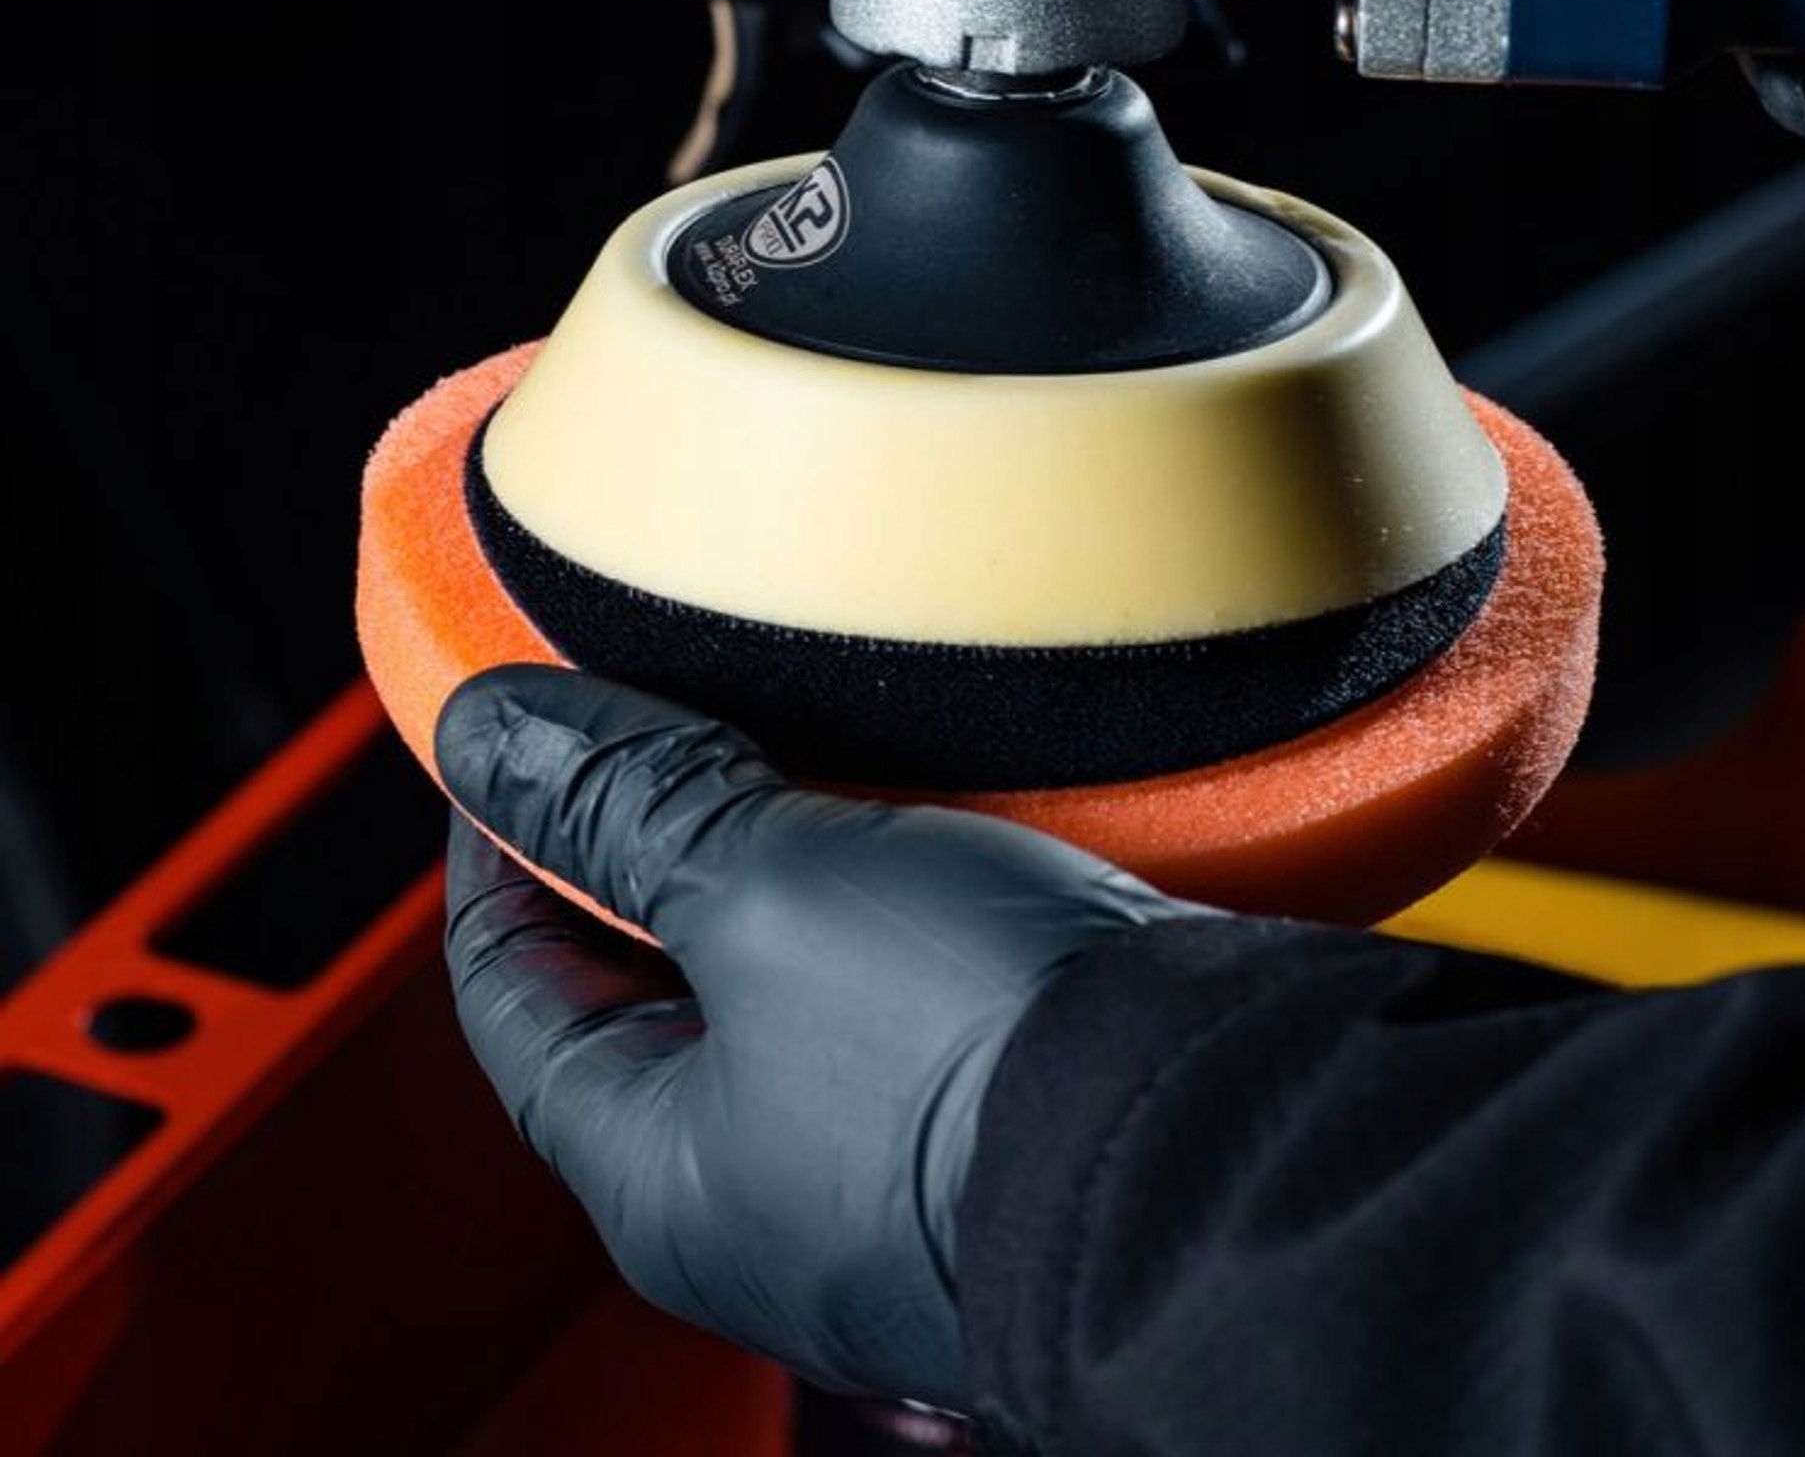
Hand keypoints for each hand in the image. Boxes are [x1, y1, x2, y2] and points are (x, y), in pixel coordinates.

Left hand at [436, 664, 1203, 1407]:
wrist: (1230, 1132)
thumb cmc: (987, 1064)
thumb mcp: (769, 899)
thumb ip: (627, 809)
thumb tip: (492, 733)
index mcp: (665, 1172)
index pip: (512, 992)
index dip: (497, 848)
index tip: (517, 733)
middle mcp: (768, 1180)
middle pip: (650, 979)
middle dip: (646, 836)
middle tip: (655, 706)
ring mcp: (891, 1147)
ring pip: (791, 966)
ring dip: (782, 844)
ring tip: (788, 723)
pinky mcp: (1002, 1091)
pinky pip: (903, 973)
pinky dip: (892, 878)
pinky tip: (918, 790)